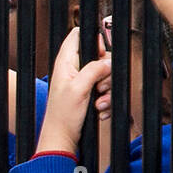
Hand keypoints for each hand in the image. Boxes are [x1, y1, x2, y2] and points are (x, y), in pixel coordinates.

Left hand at [36, 27, 111, 155]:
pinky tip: (100, 110)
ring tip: (99, 104)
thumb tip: (109, 61)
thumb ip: (93, 70)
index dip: (94, 40)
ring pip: (106, 75)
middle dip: (106, 73)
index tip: (100, 55)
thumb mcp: (79, 89)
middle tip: (100, 88)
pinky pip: (106, 90)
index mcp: (65, 62)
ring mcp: (82, 81)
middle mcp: (73, 68)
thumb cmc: (63, 115)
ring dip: (108, 91)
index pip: (79, 35)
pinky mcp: (89, 93)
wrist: (62, 138)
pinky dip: (106, 100)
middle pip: (101, 56)